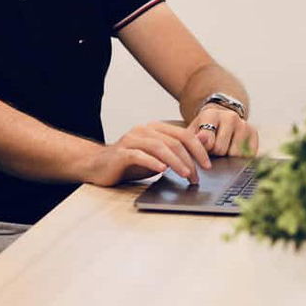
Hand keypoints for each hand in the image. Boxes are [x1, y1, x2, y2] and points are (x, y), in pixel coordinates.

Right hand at [88, 120, 214, 186]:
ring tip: (186, 175)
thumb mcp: (155, 157)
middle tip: (197, 177)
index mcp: (155, 128)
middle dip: (189, 160)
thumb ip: (175, 150)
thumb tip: (201, 146)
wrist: (97, 165)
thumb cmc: (129, 163)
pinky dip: (153, 162)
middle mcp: (144, 130)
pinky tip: (162, 171)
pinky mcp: (121, 153)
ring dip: (176, 162)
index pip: (183, 134)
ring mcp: (132, 140)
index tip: (207, 165)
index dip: (198, 149)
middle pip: (174, 141)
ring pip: (159, 147)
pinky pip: (139, 155)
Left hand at [190, 103, 259, 158]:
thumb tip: (201, 139)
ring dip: (228, 157)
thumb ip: (194, 138)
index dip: (205, 150)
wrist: (221, 119)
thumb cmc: (204, 129)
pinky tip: (234, 149)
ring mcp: (244, 124)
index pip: (208, 141)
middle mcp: (230, 116)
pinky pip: (247, 156)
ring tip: (224, 148)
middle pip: (221, 150)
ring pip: (235, 155)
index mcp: (211, 115)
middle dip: (215, 154)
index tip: (204, 148)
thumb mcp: (194, 132)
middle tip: (214, 148)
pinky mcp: (254, 133)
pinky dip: (240, 158)